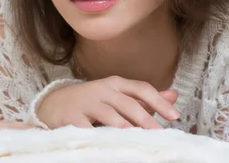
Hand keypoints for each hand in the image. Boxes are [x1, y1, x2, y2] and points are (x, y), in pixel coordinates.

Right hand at [37, 75, 179, 129]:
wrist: (54, 103)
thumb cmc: (92, 100)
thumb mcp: (117, 94)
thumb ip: (144, 97)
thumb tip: (173, 96)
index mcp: (116, 84)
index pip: (141, 88)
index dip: (159, 101)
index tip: (174, 116)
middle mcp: (102, 90)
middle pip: (128, 103)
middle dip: (146, 120)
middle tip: (160, 134)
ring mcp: (86, 102)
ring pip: (109, 115)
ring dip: (125, 128)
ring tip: (138, 139)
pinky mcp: (72, 117)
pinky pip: (86, 128)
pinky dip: (97, 136)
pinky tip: (109, 144)